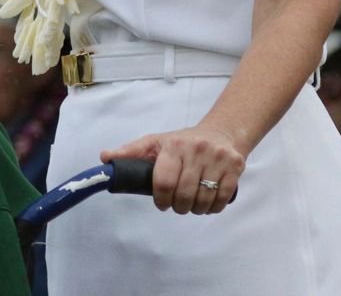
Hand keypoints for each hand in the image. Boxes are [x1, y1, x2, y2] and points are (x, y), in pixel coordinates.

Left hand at [101, 124, 244, 214]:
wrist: (222, 132)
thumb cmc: (183, 142)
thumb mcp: (156, 142)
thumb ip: (131, 152)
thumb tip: (105, 158)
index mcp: (174, 145)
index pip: (163, 182)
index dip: (161, 200)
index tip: (161, 203)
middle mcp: (196, 150)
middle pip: (183, 195)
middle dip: (178, 207)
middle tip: (177, 205)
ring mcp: (217, 159)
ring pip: (203, 200)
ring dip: (195, 209)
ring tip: (191, 204)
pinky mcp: (235, 168)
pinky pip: (222, 199)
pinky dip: (213, 207)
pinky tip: (207, 202)